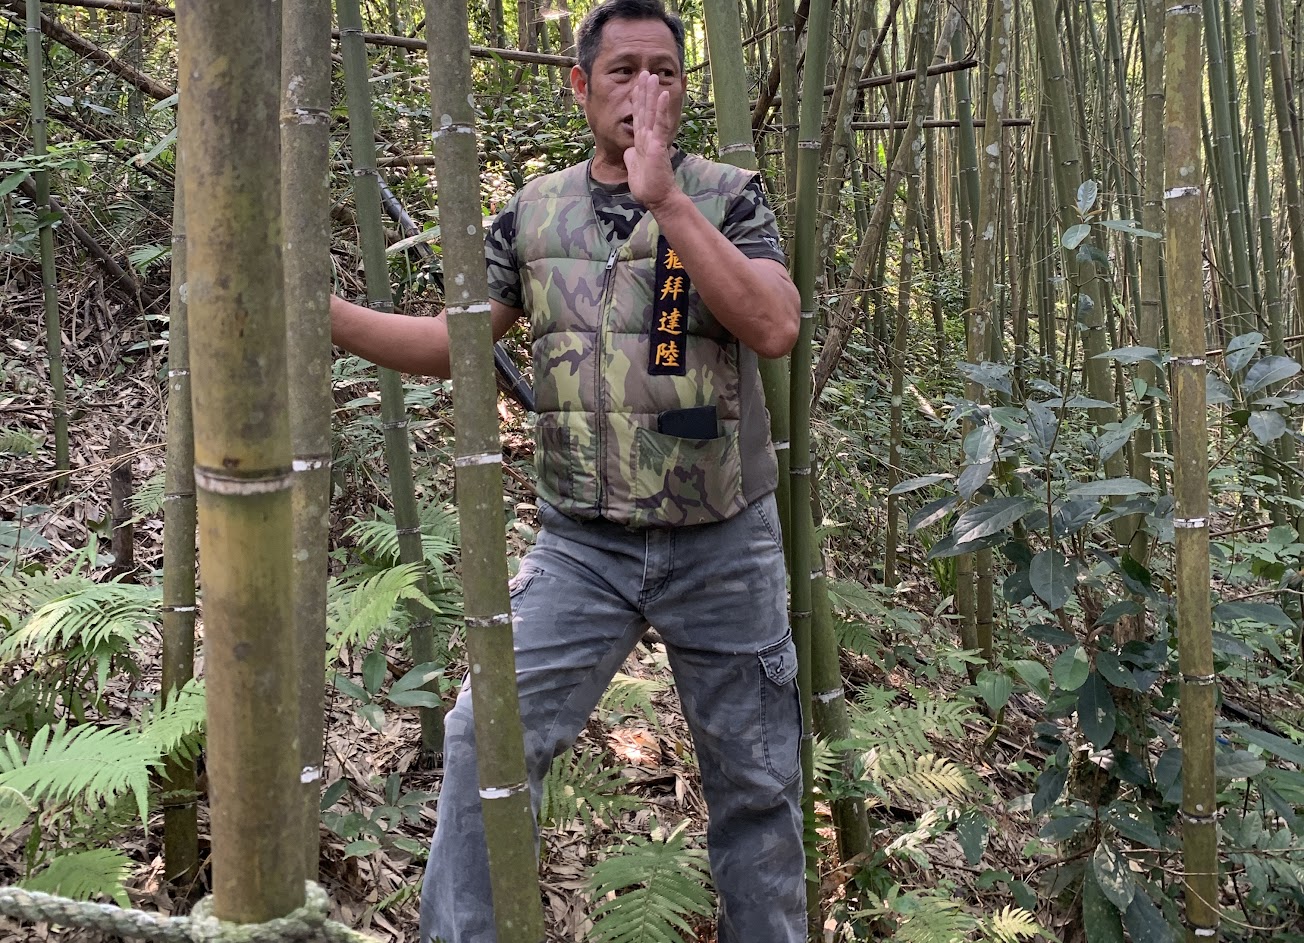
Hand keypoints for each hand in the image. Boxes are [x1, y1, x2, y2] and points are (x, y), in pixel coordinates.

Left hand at [624, 71, 679, 210]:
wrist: (657, 197)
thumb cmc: (647, 185)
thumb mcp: (634, 166)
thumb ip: (632, 155)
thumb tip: (629, 150)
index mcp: (642, 140)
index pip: (639, 115)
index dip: (638, 99)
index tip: (637, 84)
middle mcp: (649, 136)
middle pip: (645, 109)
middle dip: (644, 91)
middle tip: (645, 72)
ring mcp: (655, 139)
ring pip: (653, 112)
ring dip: (652, 94)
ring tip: (652, 76)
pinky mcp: (659, 145)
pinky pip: (660, 124)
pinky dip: (662, 109)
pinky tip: (663, 95)